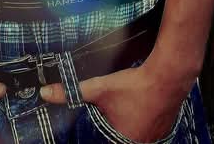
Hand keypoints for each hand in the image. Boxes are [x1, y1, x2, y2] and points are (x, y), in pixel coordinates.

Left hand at [39, 62, 193, 141]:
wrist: (167, 76)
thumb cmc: (134, 86)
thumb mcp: (100, 89)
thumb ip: (73, 92)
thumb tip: (46, 93)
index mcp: (122, 142)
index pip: (102, 141)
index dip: (98, 131)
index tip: (100, 121)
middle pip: (118, 137)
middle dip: (112, 126)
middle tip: (112, 111)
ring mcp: (155, 138)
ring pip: (133, 133)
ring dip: (127, 123)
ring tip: (124, 108)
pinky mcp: (164, 127)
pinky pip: (147, 128)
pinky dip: (140, 119)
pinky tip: (138, 106)